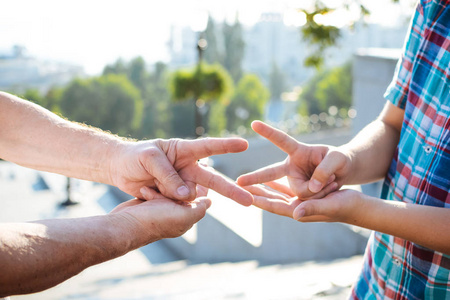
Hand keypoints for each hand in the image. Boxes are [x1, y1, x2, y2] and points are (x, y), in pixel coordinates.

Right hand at [109, 186, 211, 241]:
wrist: (125, 225)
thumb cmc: (155, 220)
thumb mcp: (183, 215)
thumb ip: (199, 209)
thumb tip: (210, 202)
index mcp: (186, 218)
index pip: (197, 199)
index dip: (197, 186)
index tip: (196, 172)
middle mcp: (175, 215)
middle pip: (182, 192)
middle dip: (176, 184)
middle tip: (171, 177)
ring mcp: (161, 211)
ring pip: (168, 190)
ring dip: (162, 186)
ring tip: (152, 190)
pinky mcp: (148, 206)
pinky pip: (154, 192)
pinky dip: (151, 190)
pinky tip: (144, 191)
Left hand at [110, 137, 252, 205]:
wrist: (119, 169)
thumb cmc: (135, 156)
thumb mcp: (149, 159)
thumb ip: (168, 175)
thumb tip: (188, 195)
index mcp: (184, 150)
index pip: (208, 147)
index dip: (226, 146)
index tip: (245, 145)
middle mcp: (188, 167)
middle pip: (213, 180)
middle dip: (231, 190)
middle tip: (248, 201)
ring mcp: (182, 183)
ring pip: (192, 196)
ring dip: (173, 195)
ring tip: (150, 185)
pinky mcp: (174, 197)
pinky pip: (178, 204)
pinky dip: (163, 201)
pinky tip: (148, 191)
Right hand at [237, 121, 351, 198]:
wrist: (344, 172)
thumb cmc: (341, 159)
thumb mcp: (338, 159)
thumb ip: (325, 170)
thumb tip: (311, 189)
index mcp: (298, 151)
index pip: (281, 140)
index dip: (269, 132)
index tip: (254, 123)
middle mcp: (292, 166)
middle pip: (271, 172)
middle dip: (255, 177)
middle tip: (239, 181)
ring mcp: (295, 180)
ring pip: (301, 192)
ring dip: (320, 190)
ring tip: (333, 181)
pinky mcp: (300, 193)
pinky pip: (305, 200)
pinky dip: (319, 197)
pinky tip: (325, 188)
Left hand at [246, 182, 362, 222]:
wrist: (360, 207)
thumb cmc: (347, 206)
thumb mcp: (329, 205)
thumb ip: (312, 209)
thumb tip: (295, 214)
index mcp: (300, 212)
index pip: (274, 206)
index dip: (259, 199)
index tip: (243, 194)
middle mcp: (297, 209)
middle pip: (271, 201)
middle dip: (256, 194)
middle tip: (239, 187)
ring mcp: (302, 205)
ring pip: (278, 195)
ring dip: (264, 189)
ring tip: (250, 183)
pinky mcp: (307, 199)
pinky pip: (288, 190)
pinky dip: (278, 185)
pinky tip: (272, 180)